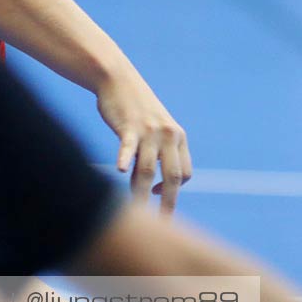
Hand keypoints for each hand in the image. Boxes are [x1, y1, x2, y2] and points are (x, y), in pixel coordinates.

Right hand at [95, 69, 190, 212]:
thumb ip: (159, 152)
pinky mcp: (128, 125)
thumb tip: (153, 184)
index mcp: (178, 137)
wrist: (116, 77)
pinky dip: (124, 159)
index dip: (173, 189)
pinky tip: (118, 171)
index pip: (184, 173)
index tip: (156, 194)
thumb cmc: (134, 107)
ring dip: (141, 193)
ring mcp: (148, 130)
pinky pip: (128, 147)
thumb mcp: (155, 127)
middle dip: (169, 202)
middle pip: (172, 176)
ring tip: (136, 211)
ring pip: (147, 169)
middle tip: (163, 223)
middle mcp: (168, 135)